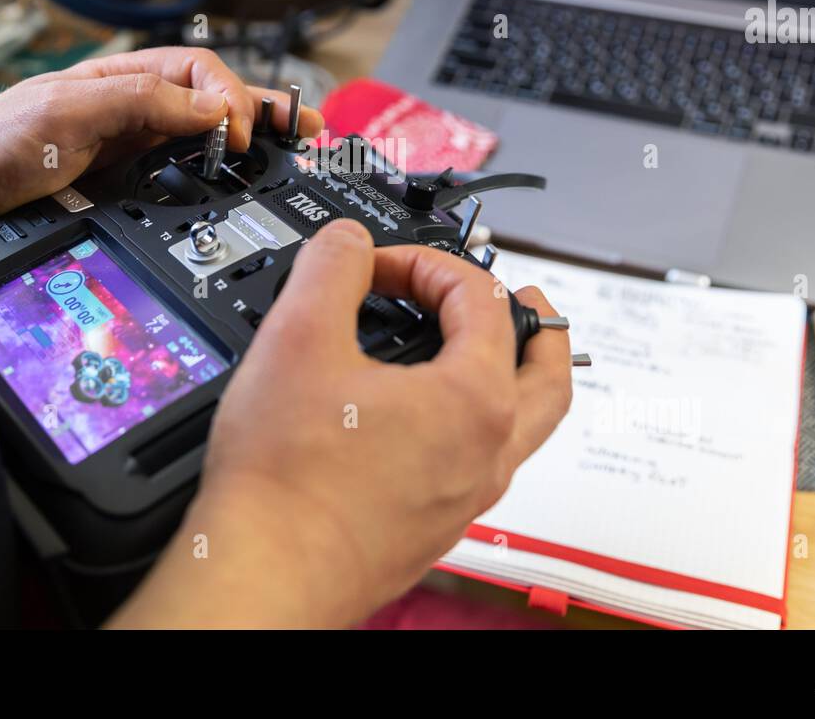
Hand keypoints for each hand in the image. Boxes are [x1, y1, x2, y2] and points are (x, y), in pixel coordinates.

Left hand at [0, 47, 322, 236]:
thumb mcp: (63, 112)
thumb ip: (138, 102)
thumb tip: (211, 106)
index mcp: (125, 77)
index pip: (199, 72)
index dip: (227, 97)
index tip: (236, 133)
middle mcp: (138, 105)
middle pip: (217, 97)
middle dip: (266, 107)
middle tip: (307, 128)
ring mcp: (137, 141)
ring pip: (211, 130)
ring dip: (257, 134)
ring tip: (300, 141)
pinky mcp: (133, 176)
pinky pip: (189, 164)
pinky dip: (225, 167)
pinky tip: (246, 173)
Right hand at [115, 220, 572, 627]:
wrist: (266, 572)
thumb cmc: (286, 478)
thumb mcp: (298, 338)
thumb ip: (331, 269)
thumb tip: (348, 242)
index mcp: (473, 400)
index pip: (481, 301)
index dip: (428, 264)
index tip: (378, 266)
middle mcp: (486, 453)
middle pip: (548, 377)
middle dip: (539, 328)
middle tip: (525, 299)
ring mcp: (467, 498)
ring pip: (522, 428)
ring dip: (514, 378)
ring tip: (483, 355)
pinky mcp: (436, 527)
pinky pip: (483, 464)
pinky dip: (476, 424)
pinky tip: (426, 421)